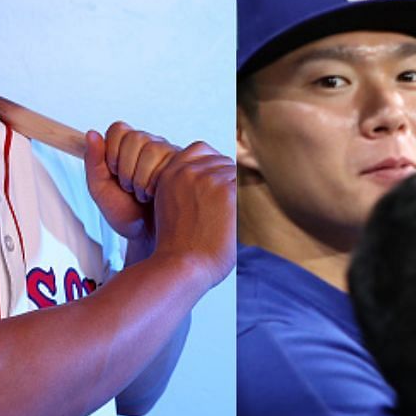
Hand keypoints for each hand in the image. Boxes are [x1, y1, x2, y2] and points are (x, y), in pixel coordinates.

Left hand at [84, 122, 177, 243]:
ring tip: (142, 194)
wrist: (148, 236)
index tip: (112, 172)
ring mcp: (169, 154)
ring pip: (153, 149)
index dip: (112, 150)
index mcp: (127, 146)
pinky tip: (156, 195)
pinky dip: (156, 183)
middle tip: (128, 188)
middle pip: (136, 137)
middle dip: (126, 168)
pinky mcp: (184, 166)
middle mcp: (150, 145)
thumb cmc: (125, 213)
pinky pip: (171, 162)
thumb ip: (93, 163)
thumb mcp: (101, 191)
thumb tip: (91, 134)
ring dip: (141, 178)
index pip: (118, 129)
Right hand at [146, 140, 236, 287]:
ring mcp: (209, 179)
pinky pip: (246, 188)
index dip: (210, 166)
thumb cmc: (179, 247)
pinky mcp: (228, 191)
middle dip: (225, 183)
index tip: (212, 189)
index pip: (201, 149)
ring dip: (235, 195)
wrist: (181, 266)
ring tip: (223, 221)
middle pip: (223, 162)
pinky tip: (230, 223)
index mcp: (172, 173)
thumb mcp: (169, 206)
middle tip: (219, 212)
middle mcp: (189, 171)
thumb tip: (217, 176)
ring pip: (236, 174)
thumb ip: (186, 186)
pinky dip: (243, 206)